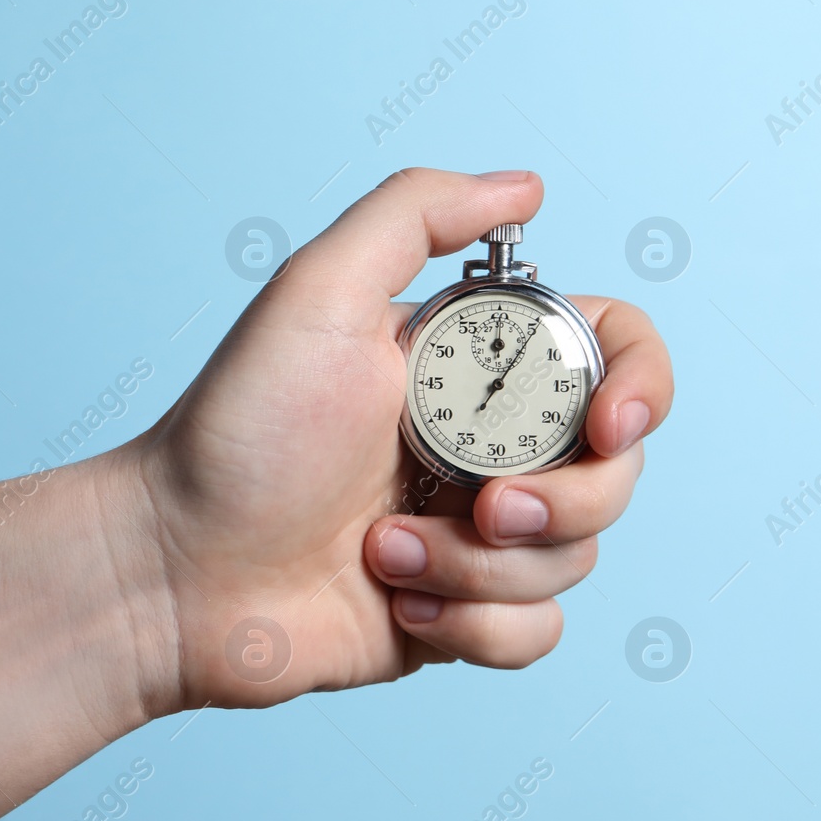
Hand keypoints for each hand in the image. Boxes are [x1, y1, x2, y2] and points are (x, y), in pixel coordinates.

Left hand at [110, 168, 673, 711]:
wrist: (177, 573)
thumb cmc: (238, 432)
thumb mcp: (316, 292)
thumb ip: (415, 214)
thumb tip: (527, 187)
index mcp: (477, 367)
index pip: (614, 354)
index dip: (644, 386)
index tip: (608, 426)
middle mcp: (492, 446)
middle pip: (617, 473)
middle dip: (561, 502)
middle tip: (481, 505)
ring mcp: (482, 537)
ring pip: (579, 558)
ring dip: (485, 567)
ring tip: (387, 554)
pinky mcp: (464, 615)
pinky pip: (538, 632)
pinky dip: (475, 626)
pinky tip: (396, 603)